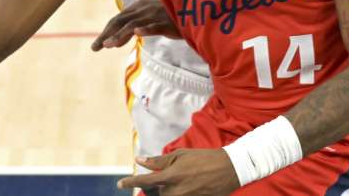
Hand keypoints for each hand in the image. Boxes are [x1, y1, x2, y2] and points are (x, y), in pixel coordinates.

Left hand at [91, 0, 180, 50]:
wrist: (193, 12)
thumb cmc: (169, 18)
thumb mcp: (149, 20)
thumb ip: (133, 27)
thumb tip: (116, 40)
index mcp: (138, 7)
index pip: (117, 20)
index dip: (106, 32)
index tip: (97, 45)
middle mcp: (144, 9)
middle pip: (120, 21)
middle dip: (107, 35)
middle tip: (95, 48)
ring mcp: (155, 15)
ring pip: (133, 25)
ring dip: (120, 35)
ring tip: (108, 45)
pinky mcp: (167, 23)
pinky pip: (155, 26)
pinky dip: (146, 29)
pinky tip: (137, 33)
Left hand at [118, 150, 240, 195]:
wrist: (228, 170)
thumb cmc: (202, 159)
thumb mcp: (180, 156)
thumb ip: (158, 160)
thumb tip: (139, 160)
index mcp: (171, 176)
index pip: (144, 182)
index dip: (130, 183)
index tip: (120, 183)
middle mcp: (175, 192)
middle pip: (152, 195)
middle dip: (148, 189)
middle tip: (152, 181)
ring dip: (159, 193)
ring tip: (169, 183)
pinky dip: (171, 194)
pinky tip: (177, 188)